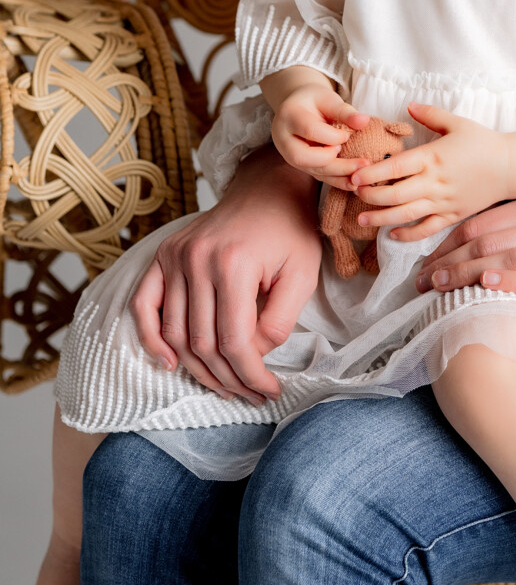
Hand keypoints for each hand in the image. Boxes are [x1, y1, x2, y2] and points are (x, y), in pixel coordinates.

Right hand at [130, 148, 321, 401]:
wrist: (268, 189)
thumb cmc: (291, 232)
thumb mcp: (303, 276)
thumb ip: (279, 322)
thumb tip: (251, 357)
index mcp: (234, 264)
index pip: (234, 342)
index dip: (250, 375)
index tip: (269, 391)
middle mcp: (197, 260)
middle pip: (202, 343)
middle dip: (228, 379)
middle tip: (250, 395)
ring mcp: (175, 256)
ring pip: (174, 334)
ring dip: (197, 369)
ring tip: (224, 386)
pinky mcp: (163, 255)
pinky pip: (144, 305)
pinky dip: (151, 338)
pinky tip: (169, 363)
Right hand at [271, 82, 370, 183]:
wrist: (299, 107)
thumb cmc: (315, 100)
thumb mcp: (328, 98)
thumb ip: (344, 111)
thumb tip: (364, 121)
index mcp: (289, 115)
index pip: (309, 130)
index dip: (332, 136)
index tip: (349, 135)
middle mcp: (283, 139)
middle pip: (303, 157)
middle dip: (334, 163)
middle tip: (360, 162)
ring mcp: (289, 154)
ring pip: (311, 170)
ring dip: (338, 175)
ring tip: (362, 174)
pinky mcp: (300, 165)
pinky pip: (317, 176)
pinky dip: (336, 180)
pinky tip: (353, 182)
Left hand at [349, 102, 512, 241]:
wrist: (512, 166)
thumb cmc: (483, 142)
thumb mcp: (457, 122)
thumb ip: (430, 113)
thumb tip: (408, 104)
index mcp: (433, 157)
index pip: (395, 168)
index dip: (372, 174)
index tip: (354, 176)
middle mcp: (435, 182)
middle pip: (395, 194)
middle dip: (370, 196)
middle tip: (355, 193)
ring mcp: (443, 201)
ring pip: (406, 215)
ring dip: (381, 218)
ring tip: (362, 219)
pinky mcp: (452, 215)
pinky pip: (426, 229)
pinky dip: (408, 235)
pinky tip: (392, 235)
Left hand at [415, 188, 515, 312]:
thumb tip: (477, 228)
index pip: (486, 220)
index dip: (450, 241)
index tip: (428, 258)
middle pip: (490, 241)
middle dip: (450, 260)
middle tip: (422, 279)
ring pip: (508, 261)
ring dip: (467, 275)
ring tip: (440, 288)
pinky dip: (510, 284)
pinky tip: (486, 289)